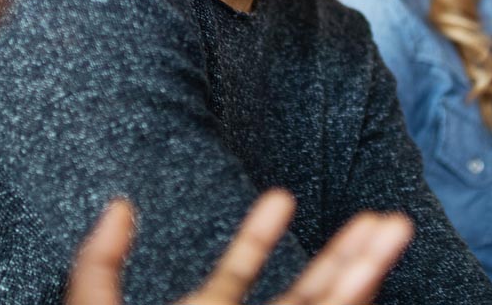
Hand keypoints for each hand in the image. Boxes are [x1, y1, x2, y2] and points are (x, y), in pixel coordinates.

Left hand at [66, 189, 413, 304]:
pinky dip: (350, 299)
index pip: (237, 277)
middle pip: (304, 297)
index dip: (257, 238)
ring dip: (362, 269)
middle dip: (341, 255)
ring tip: (391, 226)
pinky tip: (369, 273)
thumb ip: (99, 264)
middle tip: (379, 219)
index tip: (281, 197)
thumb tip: (120, 205)